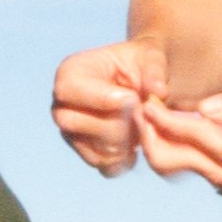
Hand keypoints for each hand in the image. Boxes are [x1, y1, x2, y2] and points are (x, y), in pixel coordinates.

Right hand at [50, 37, 173, 174]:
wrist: (144, 83)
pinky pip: (103, 165)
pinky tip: (139, 142)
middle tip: (141, 114)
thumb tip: (158, 91)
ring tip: (143, 125)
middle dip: (114, 122)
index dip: (101, 98)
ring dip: (124, 142)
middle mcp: (63, 105)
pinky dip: (126, 158)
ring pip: (90, 147)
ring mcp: (71, 132)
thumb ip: (155, 69)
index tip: (133, 99)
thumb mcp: (152, 56)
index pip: (69, 90)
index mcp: (70, 73)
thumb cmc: (142, 63)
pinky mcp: (87, 152)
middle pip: (73, 123)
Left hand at [140, 72, 221, 192]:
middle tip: (139, 116)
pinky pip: (205, 166)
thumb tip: (201, 111)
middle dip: (158, 141)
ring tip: (148, 122)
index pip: (201, 140)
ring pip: (193, 169)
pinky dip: (185, 150)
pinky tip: (170, 132)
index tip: (147, 107)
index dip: (170, 123)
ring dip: (168, 147)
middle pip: (189, 165)